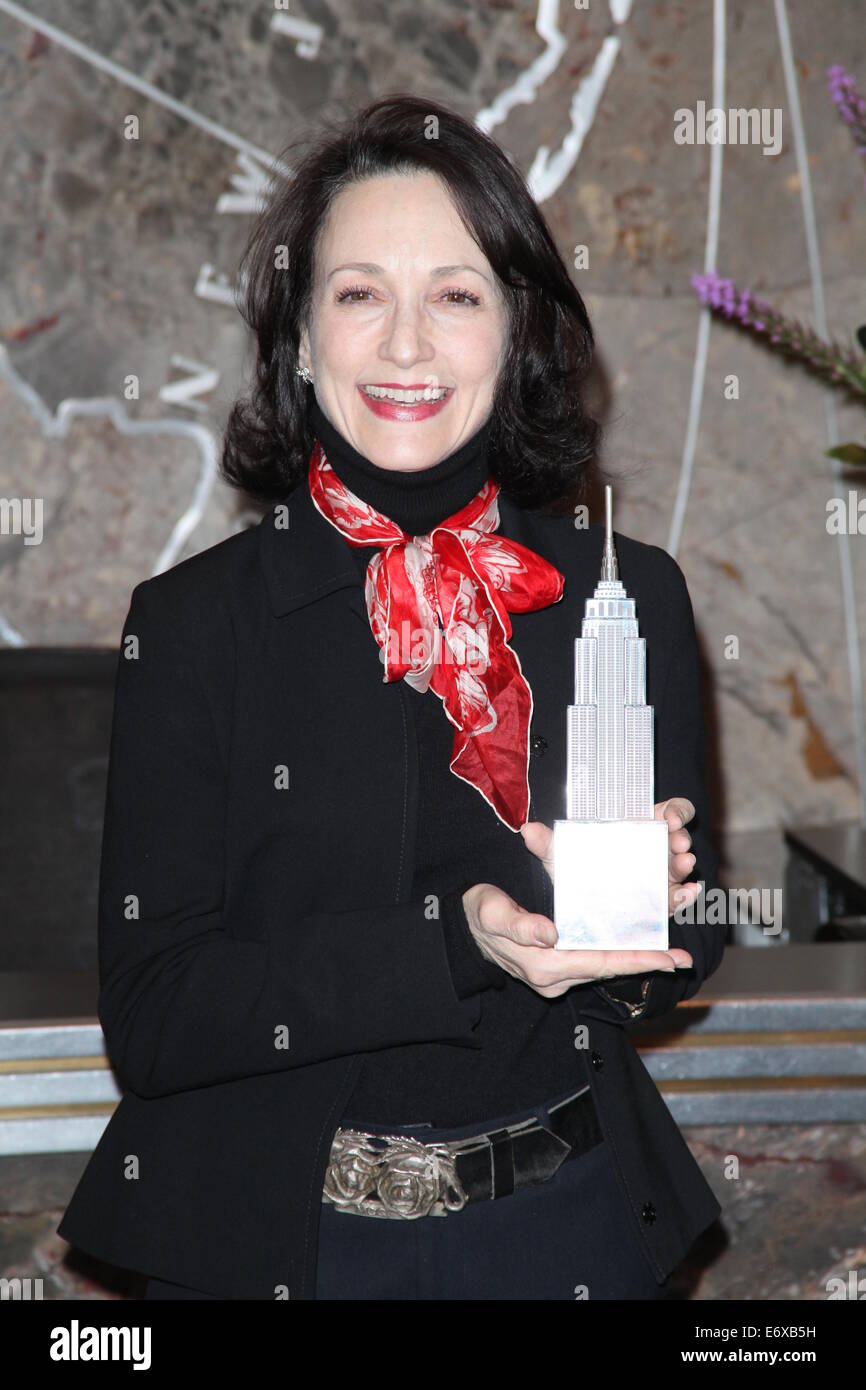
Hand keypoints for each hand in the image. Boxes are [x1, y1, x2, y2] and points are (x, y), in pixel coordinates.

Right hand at [462, 881, 688, 998]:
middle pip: (609, 969)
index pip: (600, 962)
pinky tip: (636, 949)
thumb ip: (520, 925)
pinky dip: (616, 956)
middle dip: (646, 963)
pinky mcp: (556, 970)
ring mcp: (556, 978)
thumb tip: (550, 935)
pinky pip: (593, 963)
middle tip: (683, 959)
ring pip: (603, 968)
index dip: (636, 960)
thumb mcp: (493, 913)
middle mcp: (555, 978)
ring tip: (670, 956)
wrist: (462, 931)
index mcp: (544, 965)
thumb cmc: (478, 916)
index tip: (667, 958)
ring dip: (635, 961)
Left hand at [521, 796, 701, 922]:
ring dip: (684, 864)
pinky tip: (689, 893)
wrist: (580, 903)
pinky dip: (687, 895)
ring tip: (684, 864)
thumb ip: (547, 843)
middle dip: (682, 838)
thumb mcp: (561, 854)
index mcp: (640, 828)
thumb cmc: (578, 866)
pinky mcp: (662, 900)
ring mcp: (662, 874)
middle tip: (678, 844)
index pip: (669, 811)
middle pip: (679, 837)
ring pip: (681, 866)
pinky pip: (679, 896)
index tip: (667, 818)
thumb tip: (527, 830)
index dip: (675, 811)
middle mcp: (657, 848)